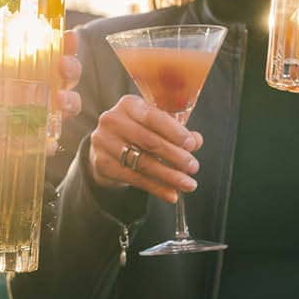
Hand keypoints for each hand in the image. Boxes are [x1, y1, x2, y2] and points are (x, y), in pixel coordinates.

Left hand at [0, 29, 80, 155]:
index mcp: (33, 65)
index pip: (57, 50)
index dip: (68, 43)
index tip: (69, 37)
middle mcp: (45, 86)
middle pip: (70, 74)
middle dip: (72, 68)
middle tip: (62, 66)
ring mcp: (45, 112)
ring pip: (71, 104)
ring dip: (70, 101)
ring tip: (59, 101)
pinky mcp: (39, 137)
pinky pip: (53, 139)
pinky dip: (52, 141)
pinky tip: (47, 143)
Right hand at [88, 95, 202, 203]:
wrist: (106, 148)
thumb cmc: (137, 131)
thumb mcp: (155, 125)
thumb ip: (177, 131)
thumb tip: (196, 140)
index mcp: (129, 104)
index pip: (153, 117)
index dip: (174, 131)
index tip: (191, 144)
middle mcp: (112, 120)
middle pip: (149, 142)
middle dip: (176, 156)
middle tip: (194, 167)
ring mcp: (104, 143)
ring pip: (143, 163)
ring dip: (169, 176)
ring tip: (188, 184)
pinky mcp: (102, 164)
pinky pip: (135, 179)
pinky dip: (156, 188)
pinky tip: (171, 194)